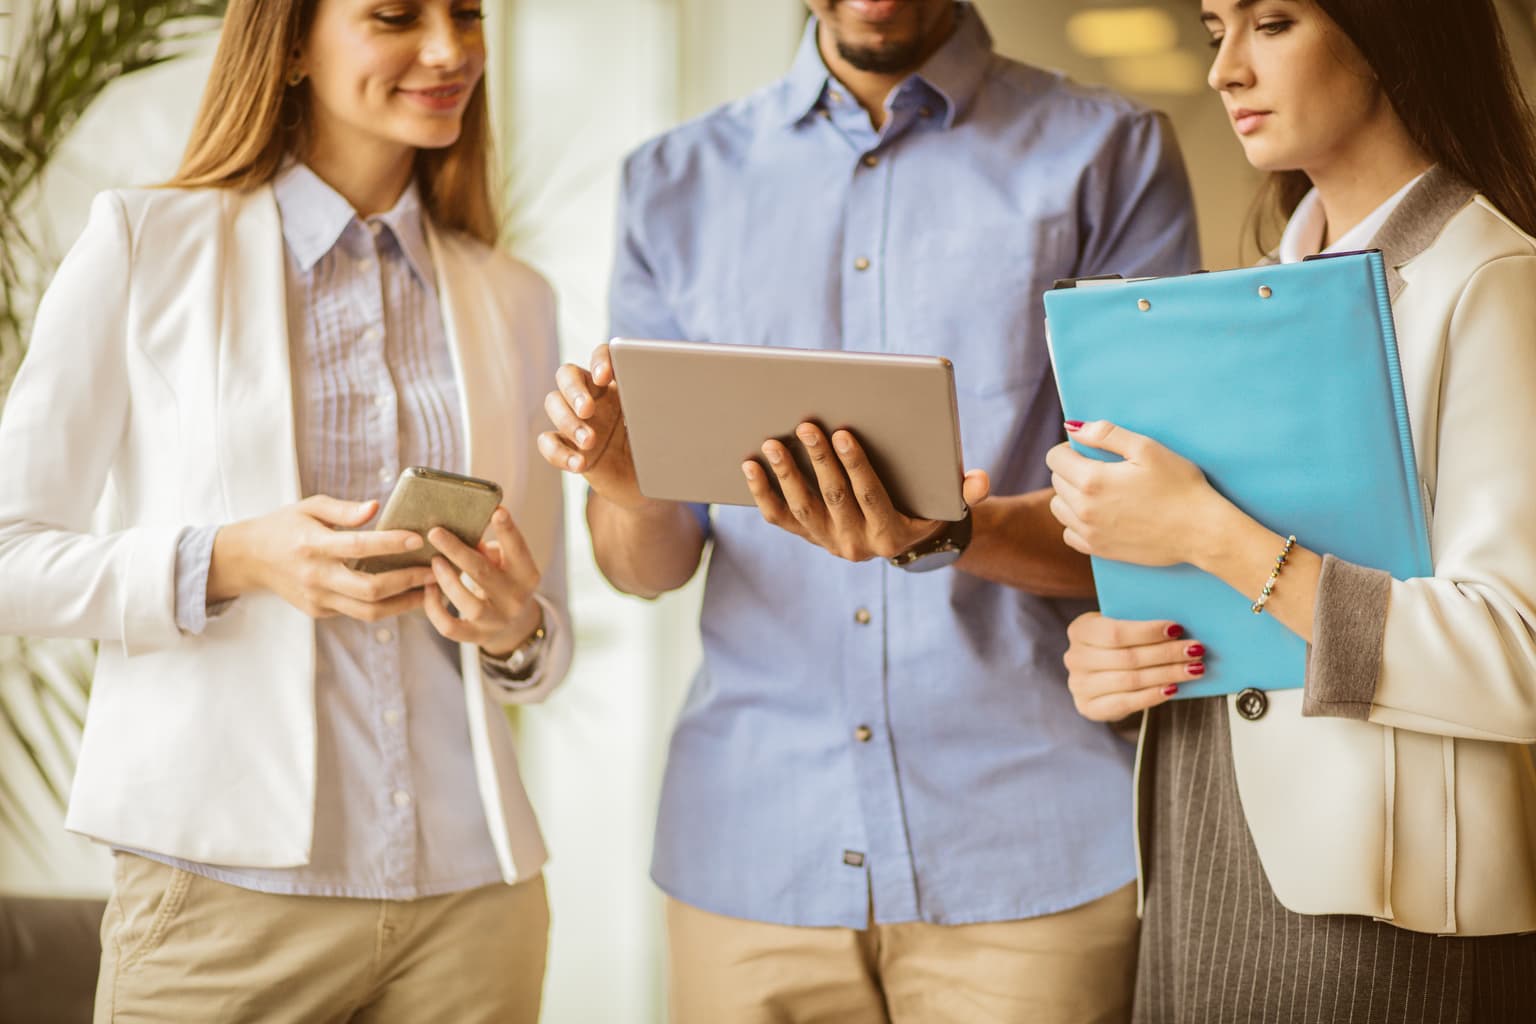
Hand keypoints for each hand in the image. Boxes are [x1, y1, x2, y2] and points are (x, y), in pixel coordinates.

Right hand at [210, 496, 434, 620]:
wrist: (250, 558)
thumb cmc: (286, 525)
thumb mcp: (310, 506)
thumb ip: (344, 509)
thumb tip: (376, 507)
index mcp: (313, 544)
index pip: (357, 546)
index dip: (390, 544)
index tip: (418, 538)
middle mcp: (316, 576)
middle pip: (369, 589)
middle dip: (407, 581)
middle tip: (435, 571)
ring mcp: (318, 599)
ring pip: (369, 611)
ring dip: (404, 602)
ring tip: (430, 589)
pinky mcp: (320, 612)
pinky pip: (358, 613)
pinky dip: (386, 606)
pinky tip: (407, 595)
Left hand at [421, 506, 542, 655]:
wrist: (512, 626)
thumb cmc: (503, 581)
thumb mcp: (504, 563)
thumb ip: (487, 550)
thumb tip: (459, 533)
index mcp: (526, 575)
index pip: (518, 550)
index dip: (508, 531)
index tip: (496, 511)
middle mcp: (515, 599)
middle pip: (484, 573)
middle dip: (457, 551)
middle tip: (435, 532)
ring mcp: (496, 621)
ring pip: (468, 603)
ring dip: (447, 580)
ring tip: (434, 561)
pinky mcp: (476, 636)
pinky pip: (450, 626)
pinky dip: (435, 608)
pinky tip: (428, 589)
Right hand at [538, 343, 646, 507]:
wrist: (641, 486)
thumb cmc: (652, 450)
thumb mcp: (657, 428)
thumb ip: (652, 411)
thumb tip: (658, 401)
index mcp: (615, 384)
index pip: (601, 357)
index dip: (599, 360)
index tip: (604, 376)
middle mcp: (592, 397)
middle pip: (567, 374)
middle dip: (574, 390)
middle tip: (587, 409)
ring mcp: (576, 420)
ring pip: (553, 403)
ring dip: (568, 421)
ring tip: (589, 442)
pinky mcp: (566, 446)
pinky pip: (547, 441)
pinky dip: (559, 453)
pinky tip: (579, 464)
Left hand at [742, 422, 989, 561]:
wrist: (906, 537)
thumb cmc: (927, 504)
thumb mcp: (949, 502)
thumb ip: (966, 491)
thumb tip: (980, 481)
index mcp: (891, 535)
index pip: (871, 497)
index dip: (856, 466)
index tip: (844, 433)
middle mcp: (857, 545)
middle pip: (833, 498)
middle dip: (818, 460)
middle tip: (806, 424)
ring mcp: (828, 542)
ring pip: (801, 507)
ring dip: (784, 474)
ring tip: (772, 442)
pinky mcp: (807, 535)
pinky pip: (780, 517)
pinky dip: (762, 492)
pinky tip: (750, 466)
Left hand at [1046, 420, 1230, 566]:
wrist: (1201, 531)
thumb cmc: (1180, 486)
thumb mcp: (1147, 449)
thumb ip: (1106, 434)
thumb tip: (1074, 428)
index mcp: (1091, 480)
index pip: (1055, 458)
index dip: (1070, 448)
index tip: (1090, 451)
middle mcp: (1083, 509)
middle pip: (1056, 481)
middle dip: (1072, 470)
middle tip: (1103, 469)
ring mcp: (1089, 532)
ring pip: (1059, 508)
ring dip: (1071, 496)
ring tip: (1100, 492)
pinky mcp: (1099, 550)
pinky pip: (1069, 534)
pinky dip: (1077, 522)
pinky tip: (1100, 515)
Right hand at [1063, 612, 1207, 720]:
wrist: (1101, 673)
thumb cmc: (1118, 643)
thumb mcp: (1120, 625)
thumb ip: (1140, 623)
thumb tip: (1178, 628)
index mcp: (1080, 629)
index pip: (1115, 632)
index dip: (1148, 632)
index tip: (1178, 629)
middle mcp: (1074, 658)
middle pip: (1126, 658)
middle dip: (1166, 654)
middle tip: (1195, 650)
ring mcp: (1078, 685)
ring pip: (1130, 680)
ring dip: (1167, 674)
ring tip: (1194, 669)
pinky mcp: (1088, 707)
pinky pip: (1125, 703)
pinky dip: (1153, 695)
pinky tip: (1174, 688)